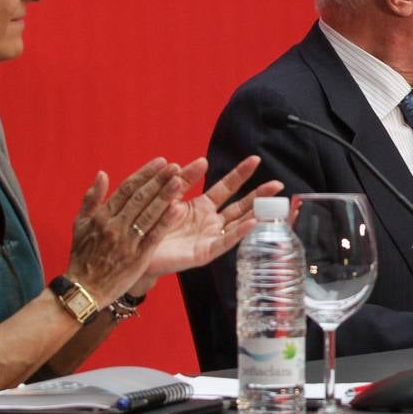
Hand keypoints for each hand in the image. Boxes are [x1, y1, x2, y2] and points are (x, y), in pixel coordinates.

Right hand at [65, 158, 186, 304]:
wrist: (83, 288)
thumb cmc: (82, 256)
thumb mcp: (80, 224)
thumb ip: (91, 198)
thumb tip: (102, 174)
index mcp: (102, 216)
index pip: (126, 189)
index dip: (145, 174)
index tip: (161, 162)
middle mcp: (114, 225)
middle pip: (140, 198)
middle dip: (158, 180)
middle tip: (175, 167)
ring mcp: (126, 241)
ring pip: (148, 214)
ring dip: (165, 196)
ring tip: (180, 181)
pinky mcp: (137, 257)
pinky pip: (153, 236)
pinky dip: (165, 222)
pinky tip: (178, 209)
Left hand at [144, 155, 284, 277]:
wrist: (134, 252)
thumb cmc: (149, 226)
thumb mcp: (166, 197)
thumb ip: (180, 183)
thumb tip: (195, 162)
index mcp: (201, 207)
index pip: (226, 187)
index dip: (240, 174)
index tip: (254, 160)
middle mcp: (209, 222)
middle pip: (240, 205)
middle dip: (259, 194)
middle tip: (278, 184)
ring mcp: (208, 238)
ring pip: (238, 222)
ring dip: (256, 211)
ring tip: (273, 201)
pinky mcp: (203, 253)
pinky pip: (225, 241)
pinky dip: (239, 232)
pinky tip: (253, 222)